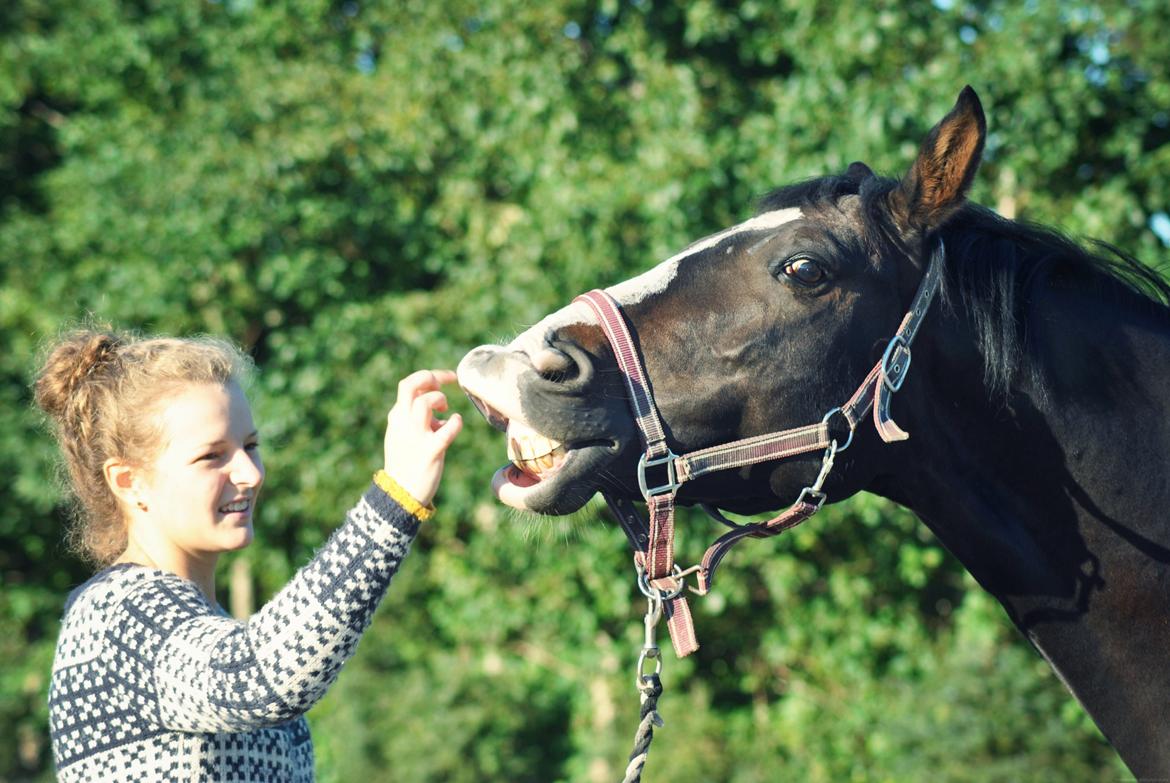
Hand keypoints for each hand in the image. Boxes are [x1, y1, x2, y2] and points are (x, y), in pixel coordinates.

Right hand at [384, 369, 462, 506]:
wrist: (401, 494)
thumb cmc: (407, 463)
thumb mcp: (405, 436)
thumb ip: (419, 421)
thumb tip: (441, 414)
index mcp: (397, 417)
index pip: (408, 385)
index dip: (428, 377)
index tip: (443, 381)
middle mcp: (403, 423)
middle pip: (411, 385)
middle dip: (432, 377)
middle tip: (446, 383)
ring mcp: (415, 437)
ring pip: (424, 402)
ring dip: (439, 399)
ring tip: (445, 409)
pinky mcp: (430, 452)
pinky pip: (446, 431)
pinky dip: (455, 423)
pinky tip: (456, 423)